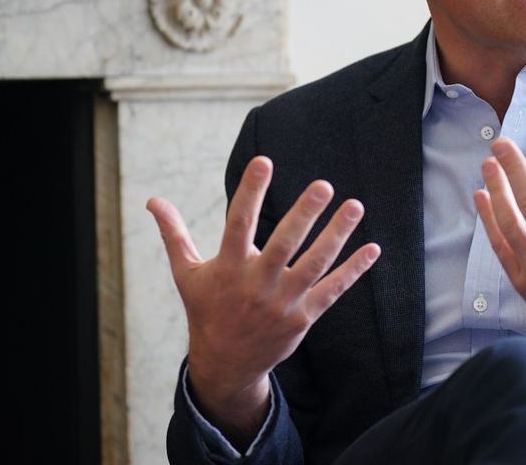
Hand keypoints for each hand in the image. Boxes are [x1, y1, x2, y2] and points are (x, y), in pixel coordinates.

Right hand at [147, 156, 379, 440]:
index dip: (250, 192)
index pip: (239, 223)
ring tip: (355, 205)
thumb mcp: (186, 273)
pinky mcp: (304, 318)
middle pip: (284, 244)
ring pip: (315, 264)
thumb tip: (152, 200)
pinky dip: (353, 270)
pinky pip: (332, 290)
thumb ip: (174, 233)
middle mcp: (257, 284)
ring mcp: (283, 302)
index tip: (264, 161)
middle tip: (323, 185)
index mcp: (228, 268)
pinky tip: (372, 248)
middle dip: (305, 215)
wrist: (225, 363)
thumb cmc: (206, 309)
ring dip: (337, 235)